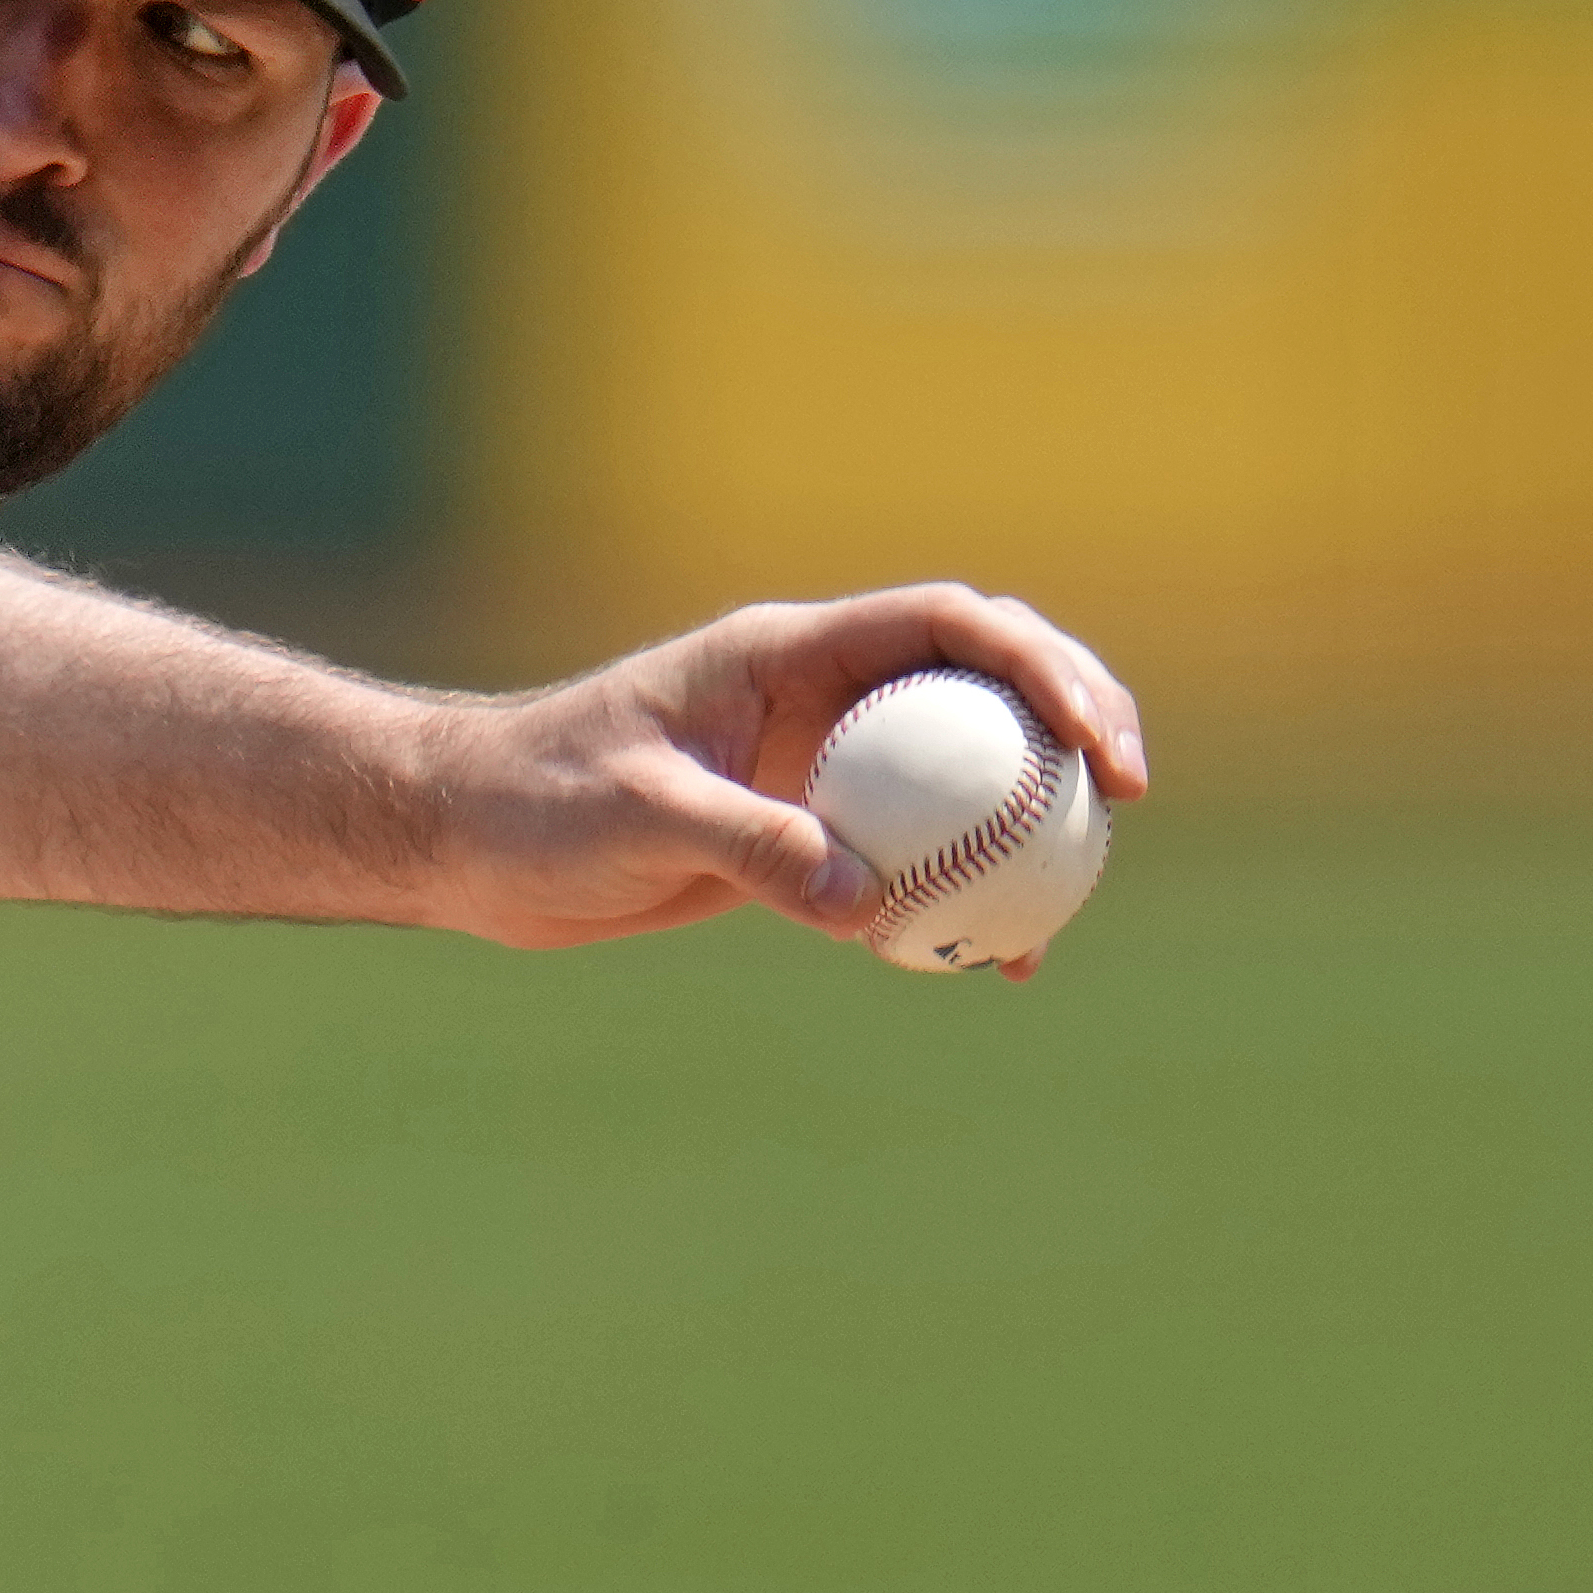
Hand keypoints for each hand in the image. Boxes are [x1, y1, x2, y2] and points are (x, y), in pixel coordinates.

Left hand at [415, 584, 1147, 979]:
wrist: (464, 838)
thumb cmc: (533, 800)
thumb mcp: (638, 816)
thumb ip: (748, 846)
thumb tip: (864, 903)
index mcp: (787, 653)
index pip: (946, 626)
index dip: (1040, 664)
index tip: (1094, 739)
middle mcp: (814, 696)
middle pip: (979, 686)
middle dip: (1071, 724)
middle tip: (1128, 799)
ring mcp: (812, 765)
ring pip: (955, 777)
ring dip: (1025, 822)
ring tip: (1073, 900)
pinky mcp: (796, 835)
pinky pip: (905, 858)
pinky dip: (957, 900)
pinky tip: (993, 966)